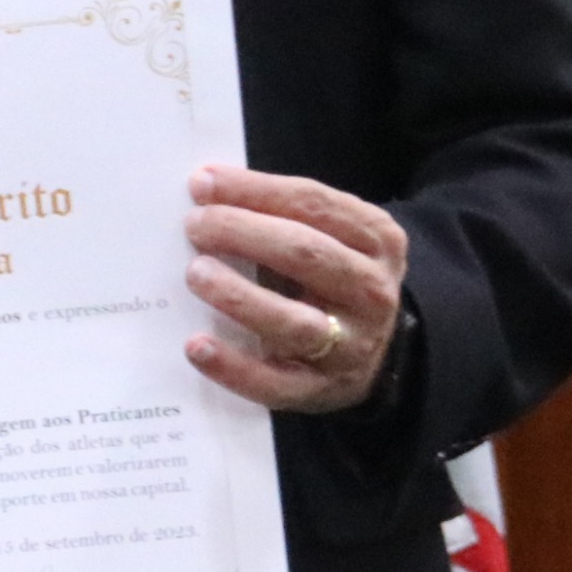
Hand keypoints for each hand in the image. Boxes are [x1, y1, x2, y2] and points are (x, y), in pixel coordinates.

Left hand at [181, 166, 407, 412]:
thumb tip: (205, 190)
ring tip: (196, 274)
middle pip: (307, 254)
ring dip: (240, 296)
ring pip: (295, 321)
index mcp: (376, 240)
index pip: (314, 204)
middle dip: (244, 233)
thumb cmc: (328, 279)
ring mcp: (350, 345)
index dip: (256, 190)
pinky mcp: (321, 389)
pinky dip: (232, 366)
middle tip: (195, 225)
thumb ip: (279, 214)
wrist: (374, 353)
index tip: (203, 182)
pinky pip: (274, 383)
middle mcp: (371, 291)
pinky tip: (196, 346)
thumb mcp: (328, 237)